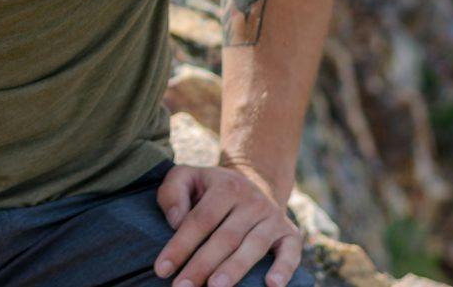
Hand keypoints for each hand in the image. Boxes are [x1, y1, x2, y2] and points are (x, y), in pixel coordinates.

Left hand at [152, 163, 303, 286]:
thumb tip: (176, 221)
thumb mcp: (187, 177)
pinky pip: (291, 252)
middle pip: (225, 237)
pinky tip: (272, 285)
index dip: (180, 245)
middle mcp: (252, 201)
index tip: (162, 269)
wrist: (256, 181)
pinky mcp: (291, 234)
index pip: (199, 220)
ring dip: (234, 270)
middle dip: (202, 265)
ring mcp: (273, 217)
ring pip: (253, 247)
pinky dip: (284, 269)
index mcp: (225, 187)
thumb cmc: (210, 188)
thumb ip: (173, 193)